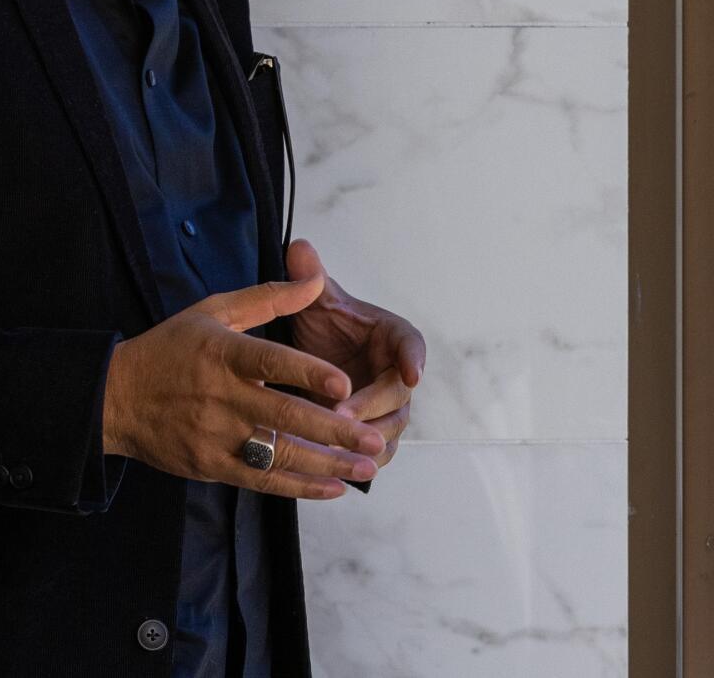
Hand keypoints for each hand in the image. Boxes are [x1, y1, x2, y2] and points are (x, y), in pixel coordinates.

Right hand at [102, 273, 386, 499]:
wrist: (113, 399)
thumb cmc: (170, 350)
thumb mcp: (213, 312)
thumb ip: (268, 297)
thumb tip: (314, 279)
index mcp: (223, 355)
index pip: (270, 363)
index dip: (308, 374)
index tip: (345, 384)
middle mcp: (221, 398)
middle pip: (284, 417)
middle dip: (335, 431)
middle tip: (375, 438)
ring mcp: (216, 437)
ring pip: (278, 455)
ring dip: (327, 464)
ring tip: (367, 466)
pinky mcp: (210, 466)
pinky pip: (261, 480)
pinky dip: (298, 487)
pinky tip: (333, 487)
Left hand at [282, 239, 425, 473]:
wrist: (314, 360)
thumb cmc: (323, 328)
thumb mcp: (316, 302)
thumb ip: (312, 278)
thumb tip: (299, 246)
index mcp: (393, 338)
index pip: (412, 346)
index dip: (414, 359)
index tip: (412, 373)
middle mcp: (398, 374)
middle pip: (399, 396)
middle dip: (372, 406)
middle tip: (341, 412)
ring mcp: (388, 408)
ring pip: (389, 430)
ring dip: (366, 440)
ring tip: (336, 446)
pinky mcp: (373, 434)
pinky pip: (376, 454)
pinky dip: (360, 462)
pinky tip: (334, 466)